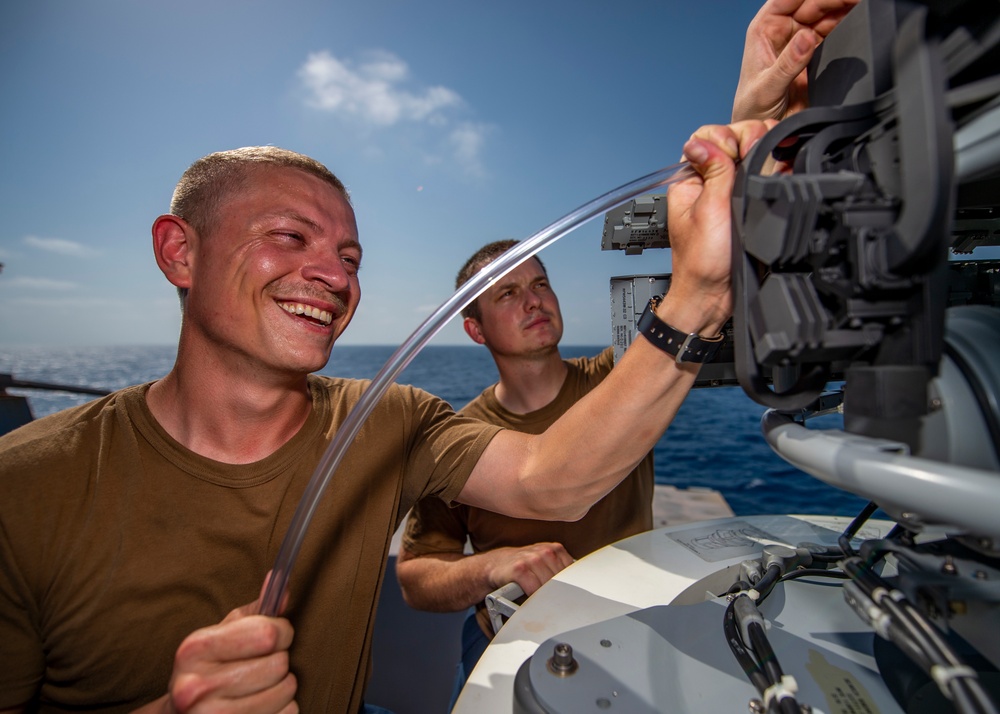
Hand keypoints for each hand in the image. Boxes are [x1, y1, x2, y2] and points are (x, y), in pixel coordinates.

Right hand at [154, 578, 296, 713]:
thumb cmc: (206, 671)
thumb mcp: (219, 637)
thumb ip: (252, 613)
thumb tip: (280, 583)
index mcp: (195, 650)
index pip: (266, 634)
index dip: (282, 631)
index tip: (277, 635)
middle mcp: (198, 687)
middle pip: (279, 664)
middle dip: (279, 660)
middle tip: (264, 664)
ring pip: (286, 690)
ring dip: (283, 686)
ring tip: (262, 685)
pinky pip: (288, 713)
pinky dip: (283, 708)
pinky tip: (261, 705)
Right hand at [485, 542, 573, 595]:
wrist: (496, 564)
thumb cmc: (523, 567)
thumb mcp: (544, 562)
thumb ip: (560, 570)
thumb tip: (580, 589)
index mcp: (555, 549)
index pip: (572, 572)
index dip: (571, 587)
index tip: (572, 598)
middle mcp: (545, 551)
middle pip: (561, 581)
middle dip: (557, 594)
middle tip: (553, 603)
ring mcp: (532, 559)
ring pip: (549, 586)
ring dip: (544, 596)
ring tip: (539, 599)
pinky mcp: (519, 569)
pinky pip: (534, 589)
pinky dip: (533, 597)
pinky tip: (530, 598)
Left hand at [664, 121, 775, 335]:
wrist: (715, 296)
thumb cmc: (703, 262)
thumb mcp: (710, 210)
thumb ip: (714, 171)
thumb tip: (702, 140)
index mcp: (690, 179)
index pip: (709, 136)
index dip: (728, 138)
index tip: (738, 153)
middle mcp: (709, 182)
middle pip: (733, 140)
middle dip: (750, 140)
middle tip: (758, 155)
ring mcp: (728, 192)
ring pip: (750, 155)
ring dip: (763, 153)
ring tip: (770, 163)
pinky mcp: (746, 204)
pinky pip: (760, 177)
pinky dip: (772, 171)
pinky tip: (779, 174)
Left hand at [732, 0, 859, 121]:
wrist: (766, 133)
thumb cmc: (752, 109)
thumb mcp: (767, 88)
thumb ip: (787, 64)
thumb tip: (807, 38)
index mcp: (764, 28)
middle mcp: (784, 30)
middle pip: (813, 2)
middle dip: (833, 0)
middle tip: (854, 1)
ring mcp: (803, 40)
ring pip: (829, 13)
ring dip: (845, 8)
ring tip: (861, 5)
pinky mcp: (818, 53)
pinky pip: (837, 31)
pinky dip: (850, 23)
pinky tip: (860, 17)